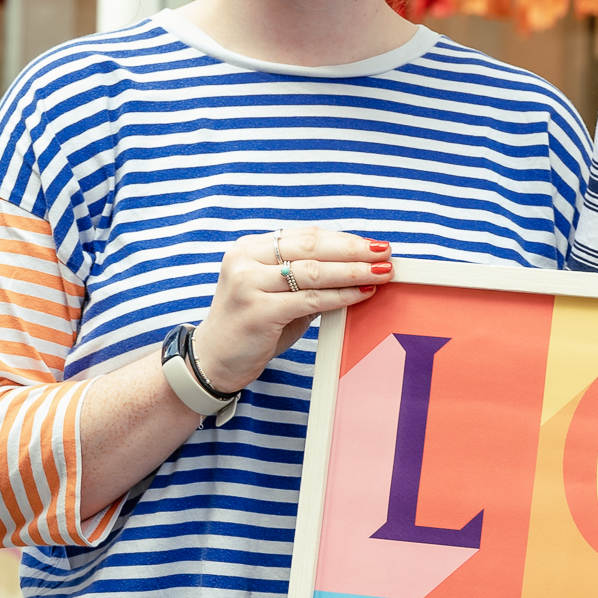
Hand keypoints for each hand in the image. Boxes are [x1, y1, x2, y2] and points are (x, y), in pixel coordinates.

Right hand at [192, 227, 392, 392]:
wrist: (212, 361)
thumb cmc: (252, 327)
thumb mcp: (275, 294)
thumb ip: (306, 279)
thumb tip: (355, 268)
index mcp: (250, 248)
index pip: (305, 235)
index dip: (343, 238)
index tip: (372, 243)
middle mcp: (245, 259)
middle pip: (311, 247)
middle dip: (353, 249)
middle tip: (384, 253)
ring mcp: (248, 284)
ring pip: (313, 272)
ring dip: (352, 271)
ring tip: (381, 272)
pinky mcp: (257, 310)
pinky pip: (309, 300)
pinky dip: (340, 295)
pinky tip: (361, 294)